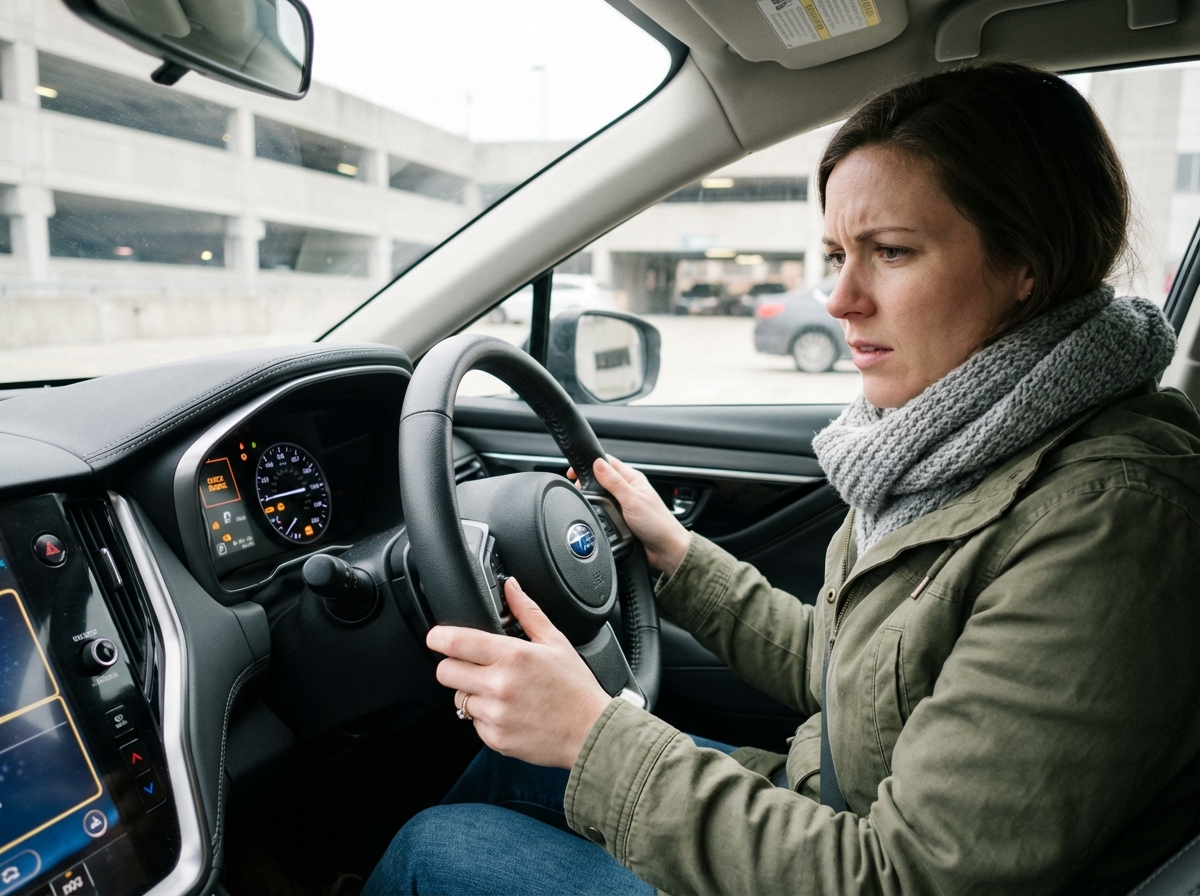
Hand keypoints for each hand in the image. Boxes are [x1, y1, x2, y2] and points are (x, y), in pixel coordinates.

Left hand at [427, 577, 612, 768]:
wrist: (591, 733)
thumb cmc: (576, 688)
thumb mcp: (556, 642)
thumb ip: (527, 612)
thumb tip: (511, 587)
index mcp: (512, 656)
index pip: (456, 642)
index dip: (438, 637)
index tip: (436, 637)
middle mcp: (499, 685)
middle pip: (445, 672)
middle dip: (454, 666)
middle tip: (474, 666)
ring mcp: (496, 714)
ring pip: (458, 699)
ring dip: (471, 693)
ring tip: (500, 691)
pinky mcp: (495, 739)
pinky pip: (473, 723)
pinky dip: (485, 717)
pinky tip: (508, 711)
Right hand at [569, 455, 690, 576]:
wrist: (665, 550)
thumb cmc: (658, 524)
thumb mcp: (632, 500)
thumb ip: (614, 482)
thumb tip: (597, 464)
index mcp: (632, 479)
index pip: (608, 463)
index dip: (590, 463)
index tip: (574, 471)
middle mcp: (628, 490)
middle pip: (601, 478)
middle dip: (588, 482)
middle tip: (577, 488)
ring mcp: (623, 504)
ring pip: (601, 495)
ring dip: (593, 497)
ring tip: (584, 500)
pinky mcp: (620, 518)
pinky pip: (604, 511)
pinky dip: (598, 511)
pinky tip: (594, 513)